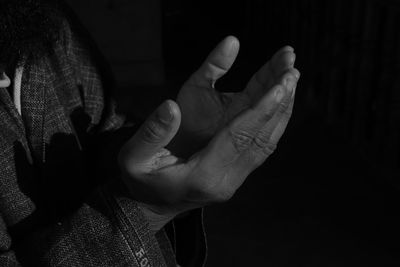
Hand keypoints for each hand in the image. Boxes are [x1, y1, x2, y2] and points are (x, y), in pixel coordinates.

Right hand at [118, 44, 299, 230]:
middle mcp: (226, 180)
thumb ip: (152, 132)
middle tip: (291, 71)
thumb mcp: (133, 158)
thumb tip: (171, 106)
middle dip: (279, 103)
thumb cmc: (141, 181)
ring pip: (267, 142)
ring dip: (281, 110)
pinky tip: (280, 100)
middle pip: (261, 139)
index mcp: (203, 176)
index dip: (260, 111)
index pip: (238, 139)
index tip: (279, 85)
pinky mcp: (237, 173)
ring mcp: (235, 179)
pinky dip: (273, 120)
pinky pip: (262, 145)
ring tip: (290, 77)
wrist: (150, 206)